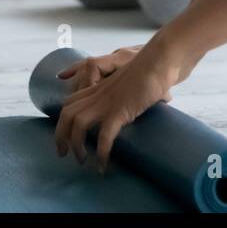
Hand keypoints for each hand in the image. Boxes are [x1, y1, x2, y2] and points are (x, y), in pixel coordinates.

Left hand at [53, 38, 191, 170]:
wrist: (158, 61)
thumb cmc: (153, 69)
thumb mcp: (140, 79)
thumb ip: (145, 89)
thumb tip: (166, 98)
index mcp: (99, 87)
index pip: (70, 101)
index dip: (63, 118)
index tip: (65, 134)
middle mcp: (98, 94)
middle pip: (66, 113)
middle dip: (60, 135)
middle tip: (63, 153)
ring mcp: (107, 102)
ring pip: (77, 124)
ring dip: (76, 145)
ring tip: (83, 161)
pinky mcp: (119, 111)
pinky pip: (103, 136)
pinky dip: (101, 153)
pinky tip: (103, 166)